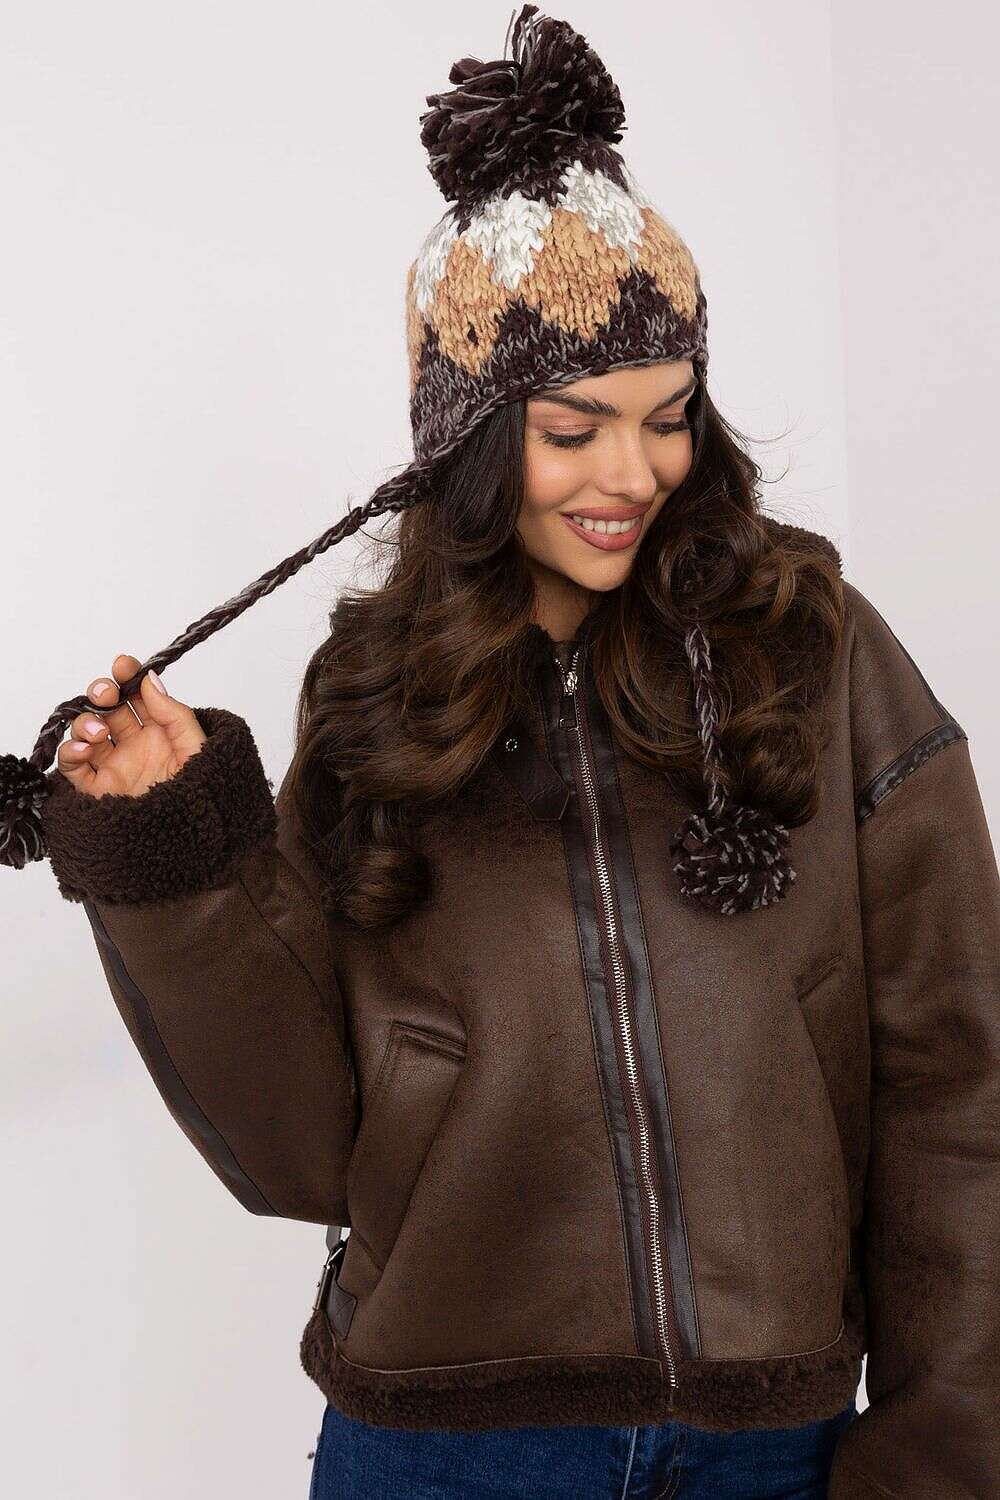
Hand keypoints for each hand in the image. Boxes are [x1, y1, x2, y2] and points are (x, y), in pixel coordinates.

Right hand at [56, 655, 207, 798]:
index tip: (123, 666)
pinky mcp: (97, 789)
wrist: (190, 839)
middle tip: (107, 695)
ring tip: (100, 731)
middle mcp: (133, 745)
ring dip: (86, 722)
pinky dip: (71, 752)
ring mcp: (113, 765)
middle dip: (102, 693)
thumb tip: (149, 680)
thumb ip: (174, 714)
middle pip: (107, 707)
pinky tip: (84, 749)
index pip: (138, 696)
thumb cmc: (201, 794)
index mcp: (160, 732)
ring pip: (86, 731)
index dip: (127, 676)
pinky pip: (74, 765)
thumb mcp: (196, 748)